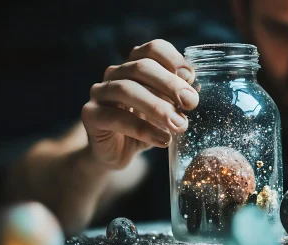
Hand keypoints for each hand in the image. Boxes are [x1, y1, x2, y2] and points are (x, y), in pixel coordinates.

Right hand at [82, 39, 197, 168]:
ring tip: (180, 125)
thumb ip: (178, 99)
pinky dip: (142, 129)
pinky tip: (163, 140)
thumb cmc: (145, 126)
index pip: (153, 48)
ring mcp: (100, 92)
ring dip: (157, 107)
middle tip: (192, 103)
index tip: (191, 77)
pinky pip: (115, 117)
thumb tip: (197, 89)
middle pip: (141, 66)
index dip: (173, 59)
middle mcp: (115, 73)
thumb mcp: (166, 111)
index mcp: (135, 65)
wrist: (117, 153)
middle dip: (170, 84)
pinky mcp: (90, 115)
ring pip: (126, 89)